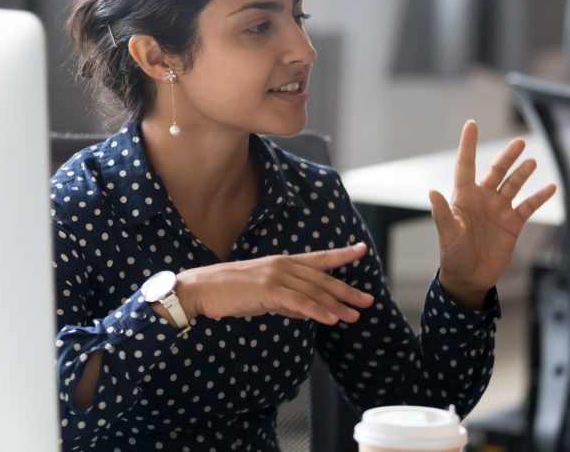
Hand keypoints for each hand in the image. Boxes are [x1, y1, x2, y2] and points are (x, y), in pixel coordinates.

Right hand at [173, 243, 373, 324]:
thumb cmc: (230, 292)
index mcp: (282, 262)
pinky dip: (316, 311)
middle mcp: (283, 265)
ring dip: (336, 305)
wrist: (202, 289)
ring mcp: (276, 276)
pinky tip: (330, 319)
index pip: (318, 258)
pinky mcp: (267, 290)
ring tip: (354, 316)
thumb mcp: (264, 295)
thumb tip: (306, 310)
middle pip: (322, 279)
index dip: (341, 255)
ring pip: (314, 292)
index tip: (361, 250)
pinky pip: (298, 302)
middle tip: (367, 301)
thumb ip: (286, 300)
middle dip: (347, 291)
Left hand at [430, 120, 556, 308]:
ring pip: (514, 185)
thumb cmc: (453, 255)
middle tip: (519, 142)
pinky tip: (550, 187)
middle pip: (497, 171)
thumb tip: (432, 192)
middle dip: (507, 156)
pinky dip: (540, 197)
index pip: (466, 165)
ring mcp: (499, 210)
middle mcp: (483, 199)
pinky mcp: (512, 223)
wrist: (470, 278)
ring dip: (523, 173)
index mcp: (464, 197)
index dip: (468, 145)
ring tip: (532, 161)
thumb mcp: (447, 234)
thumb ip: (442, 214)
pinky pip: (528, 206)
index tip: (472, 123)